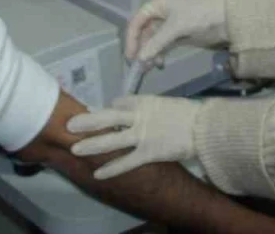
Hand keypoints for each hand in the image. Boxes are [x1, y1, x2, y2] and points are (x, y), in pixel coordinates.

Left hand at [67, 95, 199, 178]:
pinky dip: (112, 168)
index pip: (118, 103)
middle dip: (88, 122)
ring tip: (75, 149)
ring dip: (92, 145)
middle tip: (70, 125)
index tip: (94, 114)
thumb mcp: (163, 103)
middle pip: (107, 118)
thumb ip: (145, 107)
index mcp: (144, 101)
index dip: (106, 110)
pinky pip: (127, 162)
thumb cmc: (186, 114)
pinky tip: (97, 174)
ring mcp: (143, 135)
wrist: (204, 127)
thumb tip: (125, 108)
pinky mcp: (149, 153)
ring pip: (112, 141)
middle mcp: (139, 117)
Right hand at [125, 0, 227, 63]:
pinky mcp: (178, 36)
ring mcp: (169, 26)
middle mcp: (160, 14)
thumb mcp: (176, 27)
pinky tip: (159, 64)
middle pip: (143, 33)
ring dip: (150, 54)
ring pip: (152, 42)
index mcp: (157, 5)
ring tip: (151, 67)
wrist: (226, 19)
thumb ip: (157, 42)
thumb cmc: (199, 15)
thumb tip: (140, 59)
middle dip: (141, 49)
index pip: (137, 22)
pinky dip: (159, 55)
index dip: (132, 39)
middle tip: (140, 66)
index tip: (131, 57)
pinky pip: (162, 47)